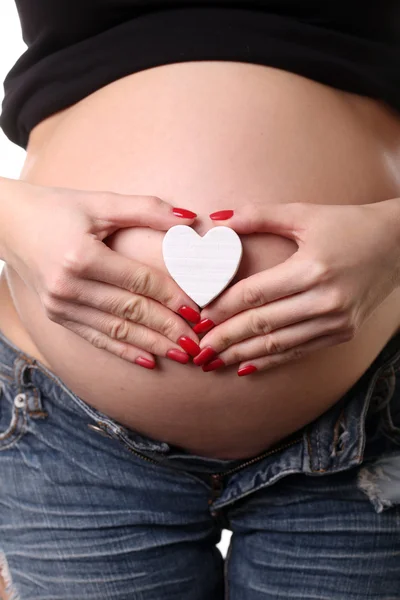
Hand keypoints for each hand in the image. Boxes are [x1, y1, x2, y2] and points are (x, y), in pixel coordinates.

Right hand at [5, 180, 201, 367]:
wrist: (7, 223)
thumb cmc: (57, 208)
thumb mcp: (100, 202)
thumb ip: (146, 209)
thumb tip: (189, 219)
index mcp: (81, 257)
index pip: (139, 281)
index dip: (171, 296)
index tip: (197, 309)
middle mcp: (68, 286)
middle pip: (130, 311)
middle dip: (167, 328)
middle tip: (197, 342)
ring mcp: (60, 305)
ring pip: (116, 330)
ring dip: (151, 344)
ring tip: (181, 354)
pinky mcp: (57, 315)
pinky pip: (96, 338)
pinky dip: (123, 350)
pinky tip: (148, 359)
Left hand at [193, 200, 399, 374]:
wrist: (398, 245)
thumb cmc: (348, 225)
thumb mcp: (304, 214)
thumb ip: (259, 216)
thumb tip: (218, 220)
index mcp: (311, 269)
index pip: (255, 295)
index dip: (223, 308)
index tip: (198, 318)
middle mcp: (325, 300)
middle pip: (263, 324)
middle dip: (226, 339)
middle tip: (198, 350)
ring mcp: (336, 321)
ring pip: (279, 344)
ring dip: (243, 355)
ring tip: (214, 363)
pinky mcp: (342, 333)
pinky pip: (299, 351)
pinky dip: (272, 361)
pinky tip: (248, 366)